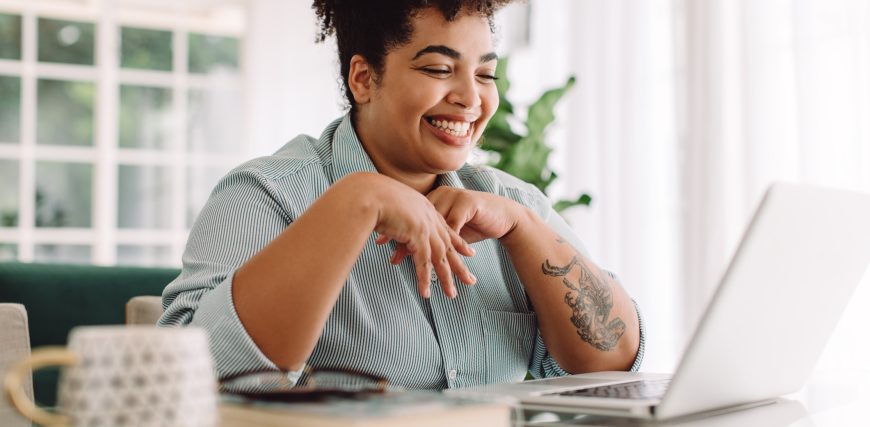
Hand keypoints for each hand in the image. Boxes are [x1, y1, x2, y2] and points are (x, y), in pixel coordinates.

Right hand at [362, 174, 476, 298]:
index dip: (458, 242)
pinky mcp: (417, 236)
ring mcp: (424, 227)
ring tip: (451, 295)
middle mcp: (429, 217)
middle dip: (459, 265)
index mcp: (425, 208)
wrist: (368, 192)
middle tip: (470, 280)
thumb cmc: (371, 196)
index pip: (445, 228)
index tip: (469, 252)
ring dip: (446, 278)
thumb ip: (395, 214)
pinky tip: (426, 293)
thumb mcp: (389, 204)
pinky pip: (423, 262)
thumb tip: (389, 221)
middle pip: (448, 245)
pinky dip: (424, 279)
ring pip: (440, 257)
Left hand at [384, 187, 524, 265]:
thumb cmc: (473, 223)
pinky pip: (453, 225)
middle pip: (419, 219)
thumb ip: (428, 236)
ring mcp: (454, 198)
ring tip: (414, 262)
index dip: (396, 230)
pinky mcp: (468, 204)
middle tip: (392, 256)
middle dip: (405, 240)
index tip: (381, 242)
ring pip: (434, 224)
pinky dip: (446, 242)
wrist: (502, 215)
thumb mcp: (447, 230)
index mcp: (433, 199)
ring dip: (425, 245)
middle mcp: (441, 196)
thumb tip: (403, 249)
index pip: (410, 215)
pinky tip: (439, 254)